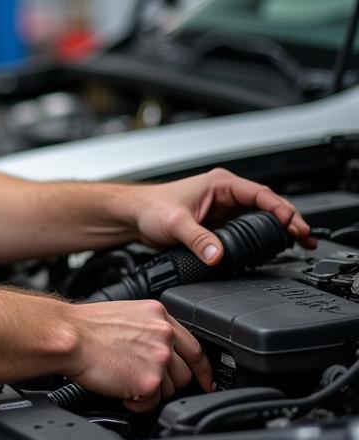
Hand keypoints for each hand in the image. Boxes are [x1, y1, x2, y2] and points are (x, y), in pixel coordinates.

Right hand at [64, 299, 212, 411]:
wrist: (67, 336)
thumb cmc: (84, 327)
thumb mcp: (126, 314)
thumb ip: (150, 329)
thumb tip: (161, 351)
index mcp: (158, 315)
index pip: (194, 346)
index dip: (202, 369)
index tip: (205, 381)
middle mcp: (164, 335)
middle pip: (184, 372)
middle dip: (166, 382)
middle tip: (143, 381)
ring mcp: (159, 357)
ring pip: (170, 389)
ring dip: (150, 391)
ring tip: (124, 381)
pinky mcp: (149, 380)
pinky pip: (153, 403)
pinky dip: (138, 402)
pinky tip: (121, 390)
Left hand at [130, 168, 313, 265]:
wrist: (135, 215)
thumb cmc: (151, 207)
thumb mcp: (175, 223)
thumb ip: (197, 239)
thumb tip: (217, 255)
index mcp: (220, 183)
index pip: (261, 193)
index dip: (281, 209)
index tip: (294, 225)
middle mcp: (225, 193)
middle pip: (267, 205)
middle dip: (288, 220)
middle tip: (305, 237)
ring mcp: (224, 208)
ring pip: (260, 217)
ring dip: (279, 228)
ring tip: (300, 243)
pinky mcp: (219, 223)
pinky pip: (248, 228)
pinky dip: (264, 236)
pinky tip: (275, 247)